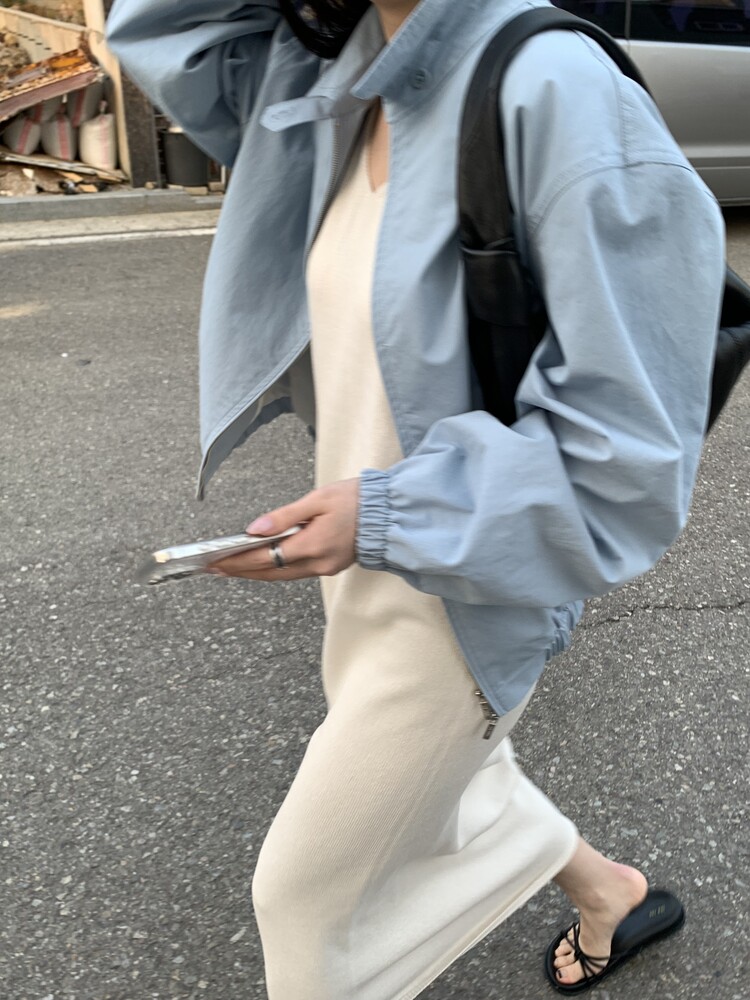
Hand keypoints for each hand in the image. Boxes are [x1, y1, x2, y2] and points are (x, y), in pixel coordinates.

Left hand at [208, 478, 358, 580]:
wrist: (388, 512)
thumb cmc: (356, 499)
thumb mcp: (318, 499)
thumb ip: (284, 516)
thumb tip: (255, 529)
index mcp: (314, 544)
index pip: (266, 558)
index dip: (238, 561)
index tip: (216, 562)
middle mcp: (319, 562)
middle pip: (270, 573)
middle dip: (240, 571)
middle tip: (213, 569)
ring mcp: (325, 568)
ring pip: (281, 576)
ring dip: (255, 573)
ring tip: (230, 568)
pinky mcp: (330, 566)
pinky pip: (295, 572)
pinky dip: (274, 570)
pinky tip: (260, 564)